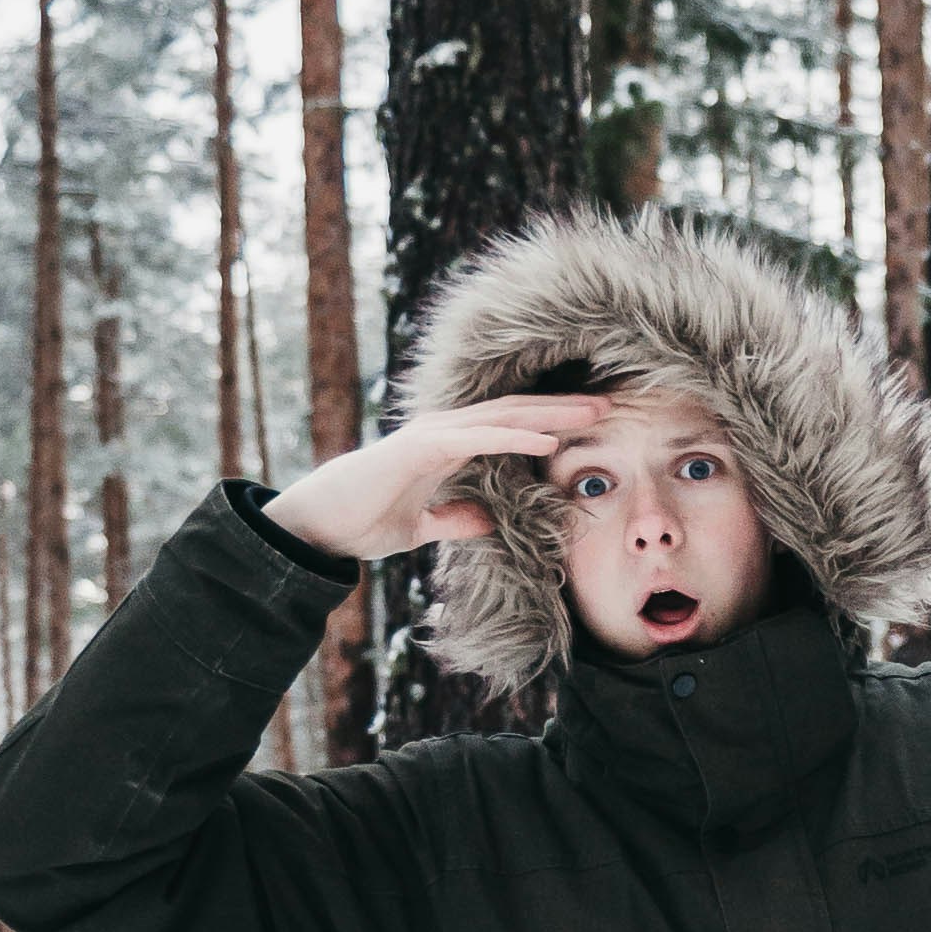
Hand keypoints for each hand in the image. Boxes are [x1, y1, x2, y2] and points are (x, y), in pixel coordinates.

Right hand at [263, 400, 607, 569]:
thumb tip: (487, 521)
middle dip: (563, 409)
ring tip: (592, 413)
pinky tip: (545, 440)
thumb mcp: (422, 526)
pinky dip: (512, 436)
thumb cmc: (364, 521)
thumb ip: (455, 519)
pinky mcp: (420, 449)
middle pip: (515, 412)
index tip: (591, 426)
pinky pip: (476, 439)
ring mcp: (432, 436)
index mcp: (448, 447)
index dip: (550, 424)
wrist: (320, 527)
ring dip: (549, 415)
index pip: (509, 427)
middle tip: (610, 404)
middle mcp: (444, 432)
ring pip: (502, 417)